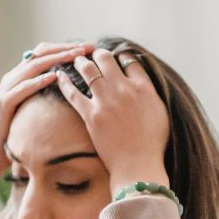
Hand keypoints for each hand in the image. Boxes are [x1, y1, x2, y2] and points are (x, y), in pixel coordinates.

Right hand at [0, 41, 94, 174]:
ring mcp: (5, 89)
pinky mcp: (2, 103)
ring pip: (32, 67)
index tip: (87, 48)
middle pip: (38, 54)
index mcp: (20, 76)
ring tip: (75, 57)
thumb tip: (78, 82)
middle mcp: (11, 78)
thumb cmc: (21, 129)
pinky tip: (54, 77)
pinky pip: (21, 88)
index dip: (65, 47)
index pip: (43, 52)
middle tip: (85, 48)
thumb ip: (49, 91)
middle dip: (64, 49)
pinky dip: (38, 81)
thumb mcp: (38, 105)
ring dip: (55, 60)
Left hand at [57, 48, 169, 194]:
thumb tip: (142, 84)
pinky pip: (73, 93)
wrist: (138, 164)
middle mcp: (125, 90)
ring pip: (88, 71)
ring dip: (80, 62)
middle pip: (107, 60)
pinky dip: (64, 82)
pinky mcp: (90, 114)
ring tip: (76, 60)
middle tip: (91, 54)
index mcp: (144, 89)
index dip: (120, 57)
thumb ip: (150, 94)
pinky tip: (58, 76)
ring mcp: (106, 101)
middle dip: (98, 54)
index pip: (130, 61)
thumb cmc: (152, 143)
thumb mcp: (160, 112)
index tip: (114, 57)